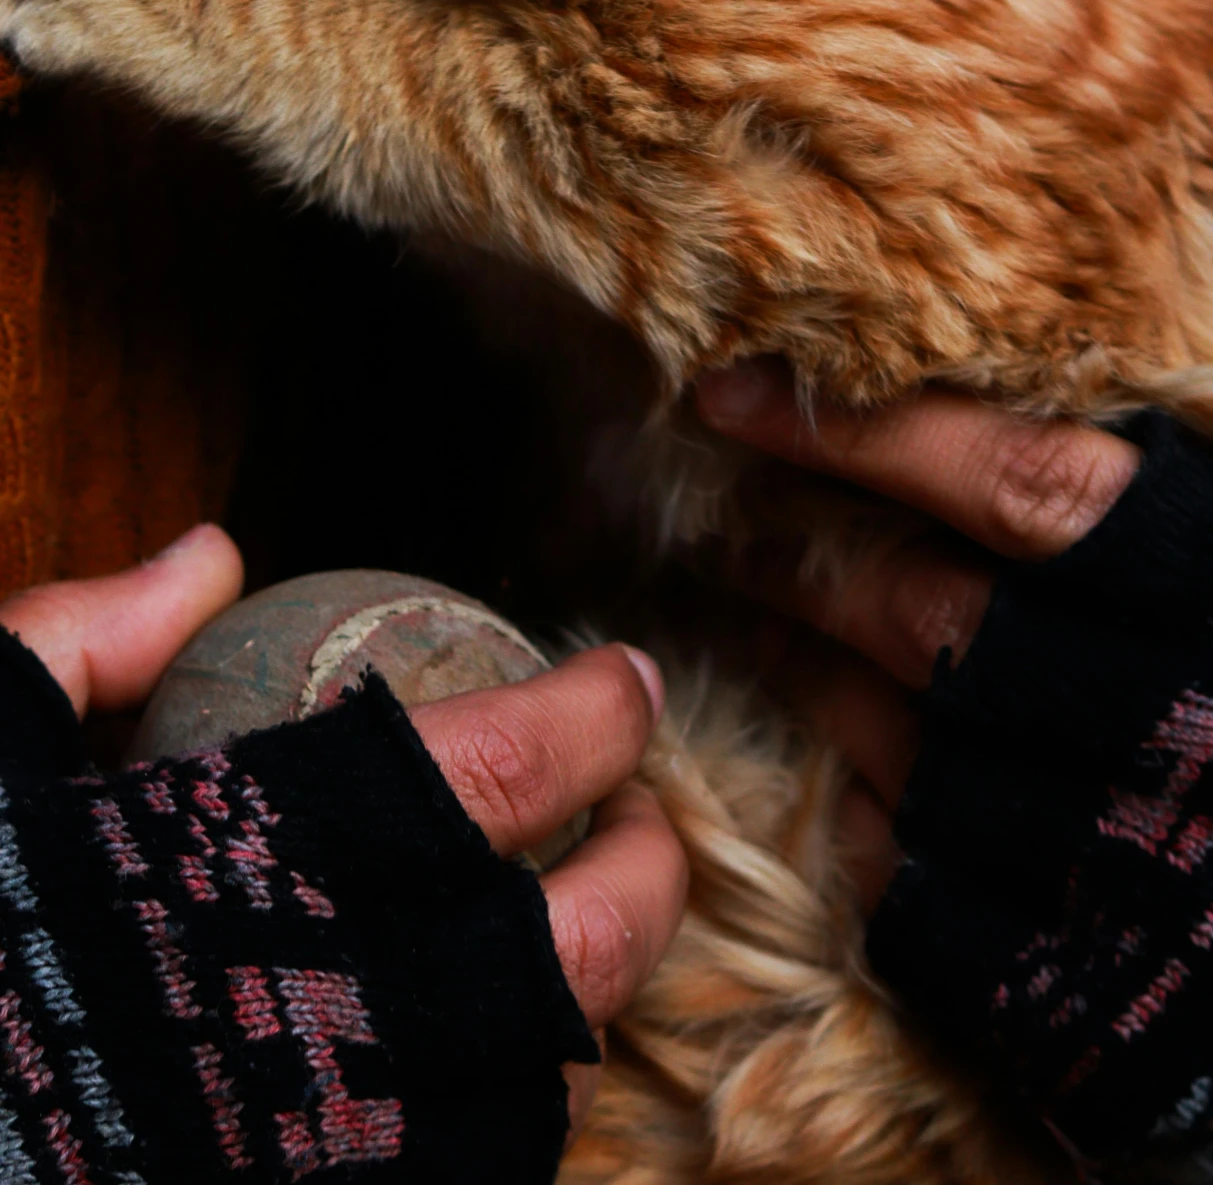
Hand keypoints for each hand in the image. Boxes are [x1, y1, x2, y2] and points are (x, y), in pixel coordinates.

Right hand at [0, 528, 686, 1139]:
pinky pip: (469, 1173)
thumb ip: (95, 638)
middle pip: (581, 947)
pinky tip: (482, 1056)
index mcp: (277, 860)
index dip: (594, 716)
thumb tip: (210, 556)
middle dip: (650, 871)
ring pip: (547, 1086)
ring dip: (591, 997)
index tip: (628, 680)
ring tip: (581, 929)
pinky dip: (506, 1110)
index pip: (506, 767)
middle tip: (646, 814)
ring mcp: (342, 1148)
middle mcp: (342, 1012)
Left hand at [694, 225, 1212, 905]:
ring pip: (906, 755)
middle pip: (930, 620)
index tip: (739, 385)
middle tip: (716, 491)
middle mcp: (1186, 744)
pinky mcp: (1106, 1021)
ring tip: (746, 595)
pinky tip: (840, 760)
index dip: (871, 431)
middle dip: (800, 543)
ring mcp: (1137, 895)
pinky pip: (927, 911)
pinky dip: (870, 830)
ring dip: (807, 668)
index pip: (1030, 489)